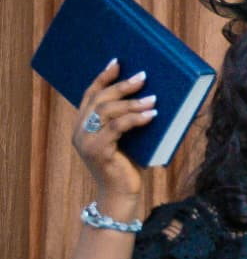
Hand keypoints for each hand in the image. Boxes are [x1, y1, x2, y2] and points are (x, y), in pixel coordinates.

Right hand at [70, 58, 154, 216]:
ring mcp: (86, 141)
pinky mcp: (98, 151)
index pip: (90, 95)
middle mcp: (80, 131)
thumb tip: (152, 96)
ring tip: (153, 99)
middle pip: (99, 100)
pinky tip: (151, 115)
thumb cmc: (128, 166)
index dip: (102, 77)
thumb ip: (130, 121)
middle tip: (143, 76)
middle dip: (121, 86)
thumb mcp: (129, 139)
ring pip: (107, 112)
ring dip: (132, 103)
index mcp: (83, 125)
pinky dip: (135, 119)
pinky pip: (116, 128)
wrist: (121, 196)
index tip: (117, 62)